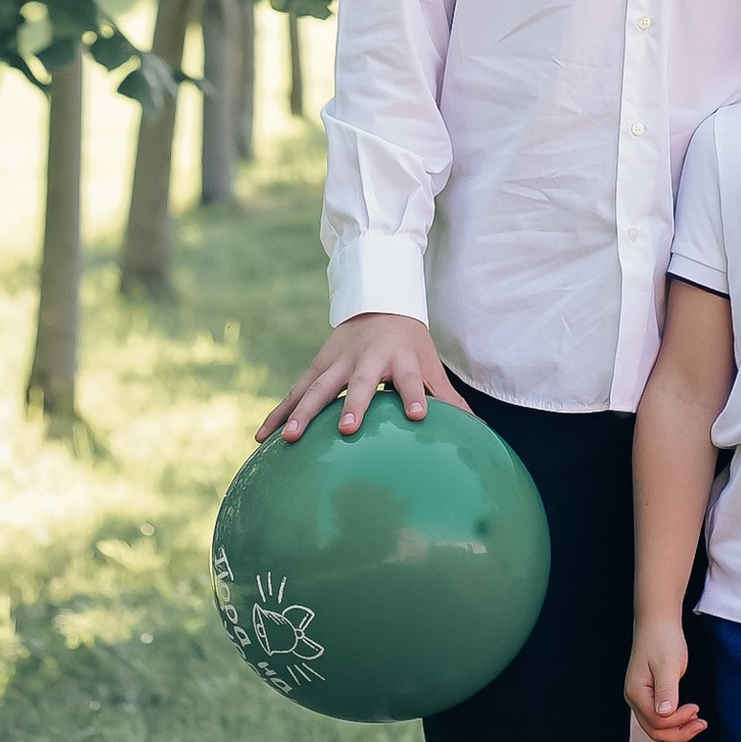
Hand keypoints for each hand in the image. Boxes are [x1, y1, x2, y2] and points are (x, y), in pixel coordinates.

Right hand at [254, 310, 467, 444]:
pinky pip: (295, 392)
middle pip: (359, 383)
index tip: (420, 416)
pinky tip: (261, 437)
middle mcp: (366, 359)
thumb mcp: (428, 364)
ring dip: (302, 412)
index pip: (410, 378)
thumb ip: (447, 398)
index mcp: (399, 358)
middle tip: (346, 430)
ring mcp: (337, 362)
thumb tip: (479, 430)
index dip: (415, 395)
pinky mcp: (317, 367)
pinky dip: (278, 413)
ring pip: (317, 388)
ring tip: (289, 439)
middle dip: (353, 405)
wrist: (376, 301)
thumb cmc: (409, 343)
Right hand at [626, 613, 706, 741]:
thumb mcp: (668, 664)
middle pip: (655, 730)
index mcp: (636, 692)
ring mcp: (639, 697)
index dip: (679, 720)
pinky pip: (659, 716)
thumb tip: (665, 714)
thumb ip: (666, 690)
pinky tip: (689, 713)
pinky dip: (674, 720)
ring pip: (656, 726)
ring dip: (678, 728)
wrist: (658, 622)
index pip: (658, 721)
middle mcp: (634, 698)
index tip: (697, 708)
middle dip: (679, 732)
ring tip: (698, 721)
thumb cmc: (663, 639)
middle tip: (701, 724)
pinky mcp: (648, 693)